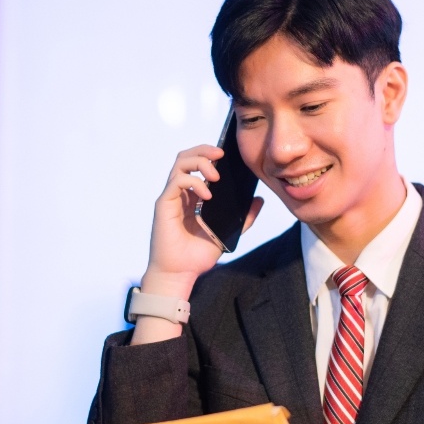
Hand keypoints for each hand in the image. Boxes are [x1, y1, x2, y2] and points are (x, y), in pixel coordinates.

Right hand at [133, 145, 263, 343]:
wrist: (181, 274)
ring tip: (215, 175)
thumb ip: (244, 218)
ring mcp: (171, 197)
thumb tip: (259, 199)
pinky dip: (193, 183)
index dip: (209, 153)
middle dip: (204, 150)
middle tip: (221, 154)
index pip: (197, 163)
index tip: (227, 154)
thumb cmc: (198, 255)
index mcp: (192, 195)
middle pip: (186, 156)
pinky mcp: (164, 204)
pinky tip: (207, 195)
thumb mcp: (228, 232)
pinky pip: (177, 182)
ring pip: (179, 164)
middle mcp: (180, 192)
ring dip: (199, 162)